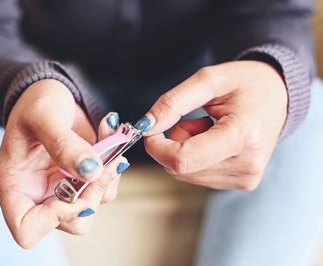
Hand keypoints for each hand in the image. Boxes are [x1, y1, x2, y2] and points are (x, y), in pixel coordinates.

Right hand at [0, 79, 127, 248]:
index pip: (27, 230)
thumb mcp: (44, 116)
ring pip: (93, 205)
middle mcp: (37, 194)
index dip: (54, 217)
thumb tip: (90, 172)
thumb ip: (64, 144)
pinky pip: (105, 186)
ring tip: (106, 140)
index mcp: (14, 185)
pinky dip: (112, 165)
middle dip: (92, 194)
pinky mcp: (80, 179)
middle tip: (100, 162)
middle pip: (70, 222)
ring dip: (107, 175)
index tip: (73, 187)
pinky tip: (108, 137)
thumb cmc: (35, 102)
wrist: (49, 93)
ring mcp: (61, 188)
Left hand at [139, 61, 287, 189]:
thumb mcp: (208, 80)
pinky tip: (215, 140)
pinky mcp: (242, 182)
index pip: (183, 159)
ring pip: (185, 174)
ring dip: (184, 149)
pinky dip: (195, 157)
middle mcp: (247, 164)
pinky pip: (197, 176)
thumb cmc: (245, 82)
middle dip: (173, 143)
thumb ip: (173, 103)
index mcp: (242, 136)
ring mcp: (246, 178)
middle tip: (194, 119)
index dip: (157, 147)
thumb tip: (146, 127)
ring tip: (209, 127)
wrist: (278, 95)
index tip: (151, 128)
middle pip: (180, 168)